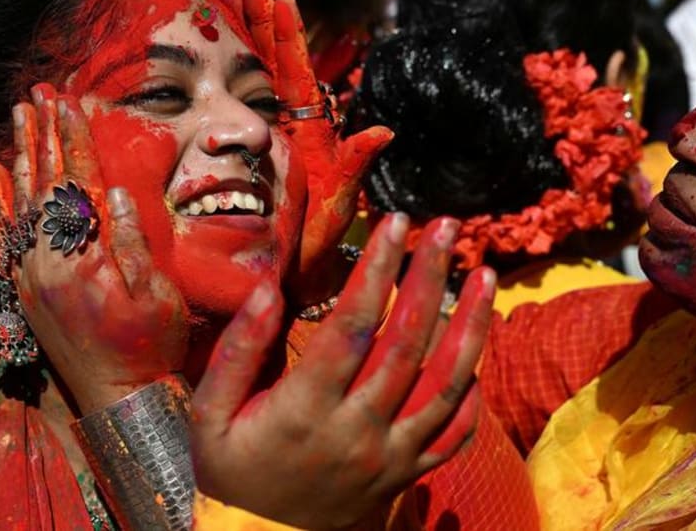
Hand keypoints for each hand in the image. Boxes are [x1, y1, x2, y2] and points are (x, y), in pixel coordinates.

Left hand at [0, 85, 187, 413]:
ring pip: (21, 204)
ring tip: (20, 119)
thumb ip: (131, 243)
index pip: (78, 183)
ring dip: (22, 157)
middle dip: (44, 135)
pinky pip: (5, 236)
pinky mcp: (26, 290)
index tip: (70, 103)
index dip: (75, 140)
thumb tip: (112, 193)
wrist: (121, 395)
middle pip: (44, 184)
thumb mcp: (156, 295)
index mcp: (85, 258)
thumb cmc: (150, 344)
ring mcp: (32, 276)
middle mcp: (49, 261)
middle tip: (39, 95)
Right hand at [191, 214, 493, 529]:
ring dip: (471, 324)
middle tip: (446, 227)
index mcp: (305, 410)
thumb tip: (268, 289)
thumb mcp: (211, 416)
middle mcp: (357, 431)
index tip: (393, 222)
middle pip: (408, 343)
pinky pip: (456, 433)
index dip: (377, 269)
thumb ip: (237, 352)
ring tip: (484, 274)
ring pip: (446, 384)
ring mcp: (391, 456)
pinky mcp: (407, 474)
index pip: (353, 326)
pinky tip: (479, 352)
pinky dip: (474, 393)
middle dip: (430, 276)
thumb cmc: (232, 472)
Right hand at [234, 0, 392, 299]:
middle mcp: (290, 133)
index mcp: (310, 137)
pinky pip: (233, 115)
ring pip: (254, 83)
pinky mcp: (248, 161)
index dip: (286, 38)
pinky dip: (224, 83)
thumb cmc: (315, 250)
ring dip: (246, 43)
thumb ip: (354, 168)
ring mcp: (268, 145)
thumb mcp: (337, 206)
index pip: (296, 76)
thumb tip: (384, 130)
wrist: (289, 284)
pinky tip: (210, 60)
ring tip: (234, 1)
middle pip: (274, 68)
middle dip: (262, 26)